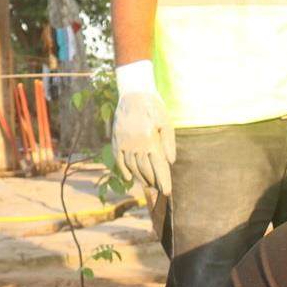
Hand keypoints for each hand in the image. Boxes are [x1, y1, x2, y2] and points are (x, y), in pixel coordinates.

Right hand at [112, 81, 175, 198]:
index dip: (163, 180)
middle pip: (145, 169)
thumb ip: (169, 143)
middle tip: (160, 189)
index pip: (158, 166)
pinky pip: (119, 159)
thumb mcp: (166, 123)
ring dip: (140, 177)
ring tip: (149, 185)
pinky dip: (123, 170)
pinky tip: (129, 178)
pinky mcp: (116, 139)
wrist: (134, 93)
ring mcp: (124, 142)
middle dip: (153, 181)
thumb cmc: (154, 108)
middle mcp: (136, 143)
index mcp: (150, 140)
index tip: (167, 192)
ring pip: (132, 166)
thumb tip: (170, 162)